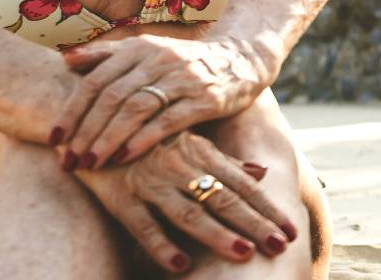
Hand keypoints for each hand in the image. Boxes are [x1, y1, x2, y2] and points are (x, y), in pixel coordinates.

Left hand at [52, 34, 266, 169]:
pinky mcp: (205, 99)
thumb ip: (108, 55)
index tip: (54, 138)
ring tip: (90, 163)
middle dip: (86, 132)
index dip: (72, 110)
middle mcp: (159, 59)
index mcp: (140, 48)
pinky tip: (124, 158)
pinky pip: (167, 121)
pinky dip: (142, 140)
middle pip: (111, 97)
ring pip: (135, 110)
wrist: (242, 61)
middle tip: (68, 160)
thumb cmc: (185, 62)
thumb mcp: (148, 51)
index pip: (95, 81)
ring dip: (108, 139)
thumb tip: (65, 60)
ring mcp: (183, 78)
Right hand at [74, 131, 297, 271]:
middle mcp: (180, 166)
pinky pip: (143, 225)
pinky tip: (181, 263)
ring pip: (189, 211)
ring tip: (244, 252)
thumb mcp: (190, 142)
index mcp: (201, 153)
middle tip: (280, 245)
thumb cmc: (147, 136)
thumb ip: (226, 160)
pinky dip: (161, 244)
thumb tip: (263, 172)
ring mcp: (151, 181)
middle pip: (224, 199)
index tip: (290, 230)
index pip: (243, 185)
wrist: (90, 118)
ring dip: (217, 233)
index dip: (268, 208)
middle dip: (254, 223)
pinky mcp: (120, 196)